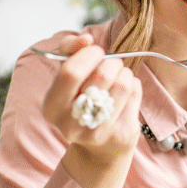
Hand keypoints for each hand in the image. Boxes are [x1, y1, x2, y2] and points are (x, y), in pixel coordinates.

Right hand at [41, 33, 141, 187]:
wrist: (99, 148)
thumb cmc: (82, 100)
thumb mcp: (67, 76)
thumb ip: (70, 50)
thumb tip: (85, 39)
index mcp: (52, 108)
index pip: (71, 72)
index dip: (88, 55)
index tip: (95, 50)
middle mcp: (72, 124)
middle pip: (102, 75)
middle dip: (111, 62)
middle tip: (111, 64)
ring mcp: (98, 132)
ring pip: (123, 83)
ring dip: (124, 73)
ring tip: (119, 77)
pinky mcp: (121, 133)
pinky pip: (135, 93)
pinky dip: (133, 85)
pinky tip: (125, 92)